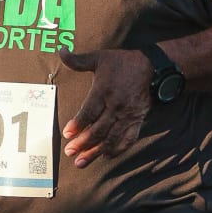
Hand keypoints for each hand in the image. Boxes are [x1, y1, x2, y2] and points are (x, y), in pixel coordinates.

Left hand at [59, 47, 151, 167]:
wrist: (150, 66)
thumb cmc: (121, 62)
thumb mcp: (99, 57)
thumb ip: (78, 60)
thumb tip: (61, 50)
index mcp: (104, 90)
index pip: (89, 111)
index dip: (78, 124)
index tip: (67, 134)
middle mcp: (116, 105)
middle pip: (98, 129)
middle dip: (83, 143)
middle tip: (70, 152)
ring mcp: (128, 115)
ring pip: (111, 138)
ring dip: (96, 151)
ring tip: (82, 162)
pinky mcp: (138, 120)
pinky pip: (128, 139)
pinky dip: (117, 149)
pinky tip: (106, 156)